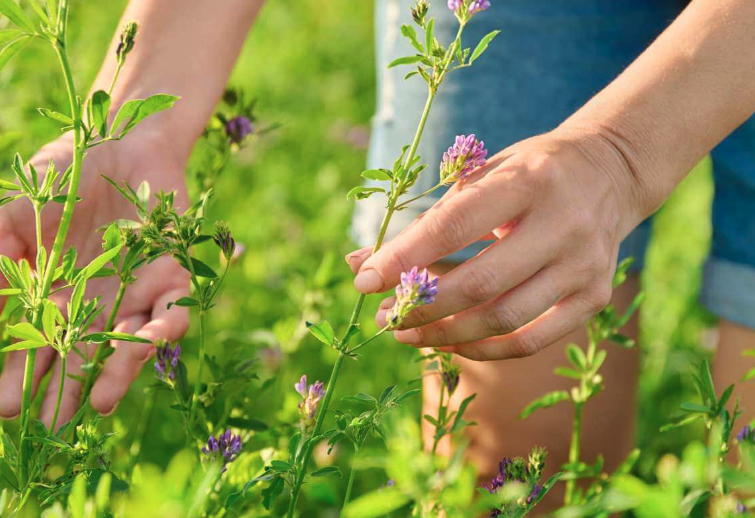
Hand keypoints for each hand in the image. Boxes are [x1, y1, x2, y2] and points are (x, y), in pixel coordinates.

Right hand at [0, 129, 189, 424]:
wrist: (121, 143)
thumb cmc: (67, 178)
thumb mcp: (19, 215)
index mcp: (58, 296)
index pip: (35, 345)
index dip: (20, 376)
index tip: (6, 406)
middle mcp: (97, 304)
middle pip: (79, 356)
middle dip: (64, 391)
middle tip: (50, 425)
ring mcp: (135, 293)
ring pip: (127, 342)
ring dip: (114, 372)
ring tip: (97, 403)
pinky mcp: (171, 276)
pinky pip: (171, 308)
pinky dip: (162, 326)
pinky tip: (148, 343)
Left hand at [347, 126, 644, 360]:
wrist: (611, 173)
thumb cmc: (530, 173)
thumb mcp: (483, 176)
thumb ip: (428, 220)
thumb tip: (361, 262)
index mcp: (528, 181)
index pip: (453, 226)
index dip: (404, 258)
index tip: (364, 281)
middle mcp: (564, 224)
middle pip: (479, 284)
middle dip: (420, 307)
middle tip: (383, 317)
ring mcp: (585, 266)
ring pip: (502, 320)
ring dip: (444, 335)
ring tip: (405, 334)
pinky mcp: (595, 297)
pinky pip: (530, 340)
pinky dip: (484, 349)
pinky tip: (450, 344)